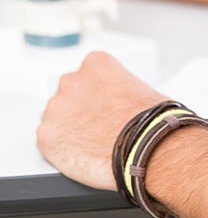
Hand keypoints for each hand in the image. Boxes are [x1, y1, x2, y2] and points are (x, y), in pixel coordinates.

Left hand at [37, 52, 164, 189]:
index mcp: (95, 64)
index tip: (103, 106)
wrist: (147, 148)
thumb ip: (119, 88)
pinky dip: (61, 149)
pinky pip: (49, 141)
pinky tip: (82, 153)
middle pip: (69, 94)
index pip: (87, 76)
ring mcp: (57, 108)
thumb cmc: (150, 121)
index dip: (97, 95)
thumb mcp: (140, 88)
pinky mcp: (47, 135)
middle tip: (97, 126)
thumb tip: (121, 100)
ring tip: (92, 143)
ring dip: (69, 129)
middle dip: (80, 109)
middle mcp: (72, 80)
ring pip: (57, 118)